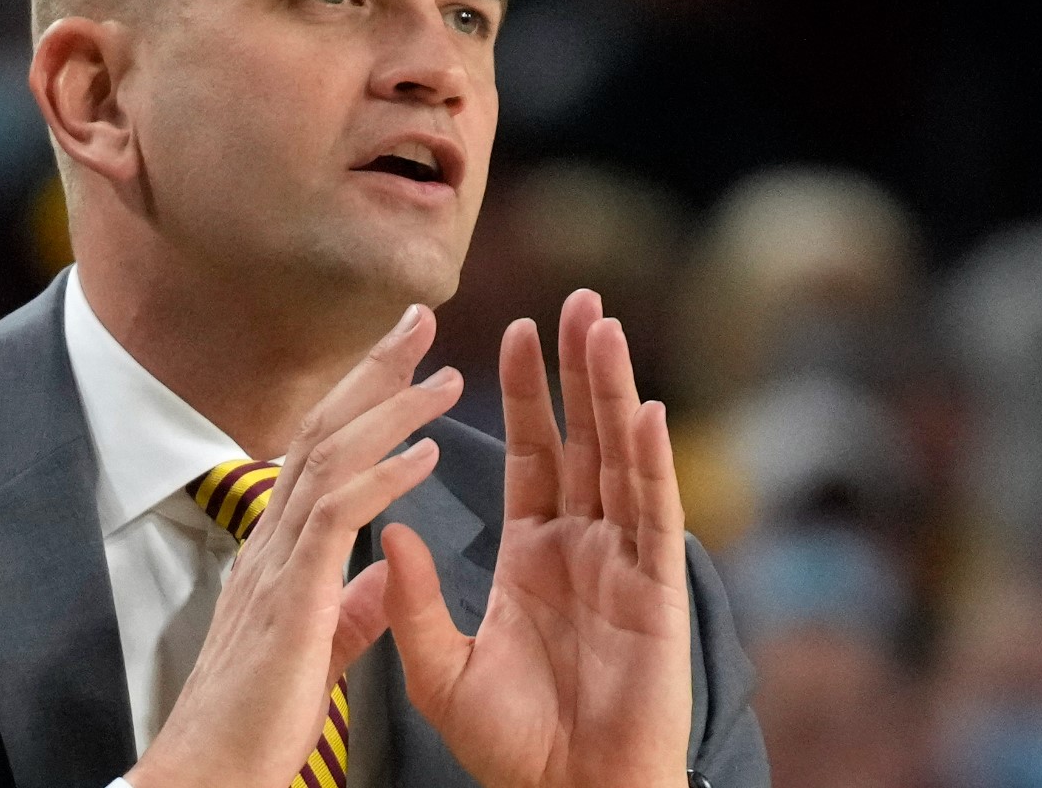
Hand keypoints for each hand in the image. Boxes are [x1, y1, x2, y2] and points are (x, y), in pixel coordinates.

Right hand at [126, 305, 463, 787]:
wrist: (209, 774)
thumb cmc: (255, 725)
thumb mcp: (318, 651)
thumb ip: (353, 605)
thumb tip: (384, 570)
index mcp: (279, 553)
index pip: (320, 452)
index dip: (361, 399)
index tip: (404, 359)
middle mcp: (272, 542)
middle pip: (323, 430)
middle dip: (374, 370)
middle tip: (420, 316)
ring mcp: (276, 562)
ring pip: (331, 456)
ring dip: (392, 407)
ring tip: (445, 371)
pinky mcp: (291, 594)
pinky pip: (340, 515)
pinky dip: (385, 476)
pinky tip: (428, 452)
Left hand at [382, 290, 691, 787]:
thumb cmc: (514, 744)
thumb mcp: (442, 666)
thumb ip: (412, 599)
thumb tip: (386, 526)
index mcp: (533, 555)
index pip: (531, 453)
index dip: (525, 394)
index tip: (513, 330)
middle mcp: (583, 546)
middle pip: (584, 438)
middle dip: (579, 369)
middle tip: (577, 298)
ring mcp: (624, 563)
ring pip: (621, 460)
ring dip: (615, 392)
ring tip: (605, 326)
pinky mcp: (656, 593)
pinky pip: (655, 517)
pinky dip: (652, 463)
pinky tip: (646, 410)